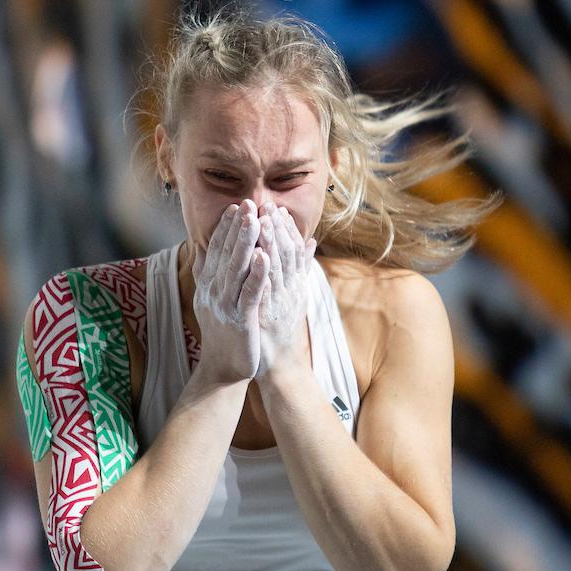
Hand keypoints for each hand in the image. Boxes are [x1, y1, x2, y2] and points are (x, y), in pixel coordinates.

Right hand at [191, 200, 269, 382]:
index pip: (217, 249)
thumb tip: (201, 245)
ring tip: (255, 220)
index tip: (237, 206)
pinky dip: (255, 274)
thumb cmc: (222, 331)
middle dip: (237, 228)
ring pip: (236, 268)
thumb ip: (207, 272)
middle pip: (225, 253)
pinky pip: (248, 293)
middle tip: (247, 203)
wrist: (224, 368)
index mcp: (209, 284)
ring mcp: (225, 305)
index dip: (226, 227)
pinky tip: (263, 257)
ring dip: (246, 243)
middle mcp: (213, 291)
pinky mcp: (240, 319)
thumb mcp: (210, 298)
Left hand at [254, 201, 316, 380]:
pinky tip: (259, 256)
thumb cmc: (282, 330)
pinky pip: (267, 291)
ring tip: (264, 221)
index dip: (285, 229)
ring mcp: (281, 304)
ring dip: (272, 243)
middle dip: (277, 228)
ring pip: (279, 269)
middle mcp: (291, 291)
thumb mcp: (293, 296)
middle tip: (268, 205)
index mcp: (294, 284)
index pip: (291, 250)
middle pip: (287, 254)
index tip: (276, 208)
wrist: (280, 365)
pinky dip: (264, 273)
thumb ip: (299, 269)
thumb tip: (310, 242)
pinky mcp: (270, 317)